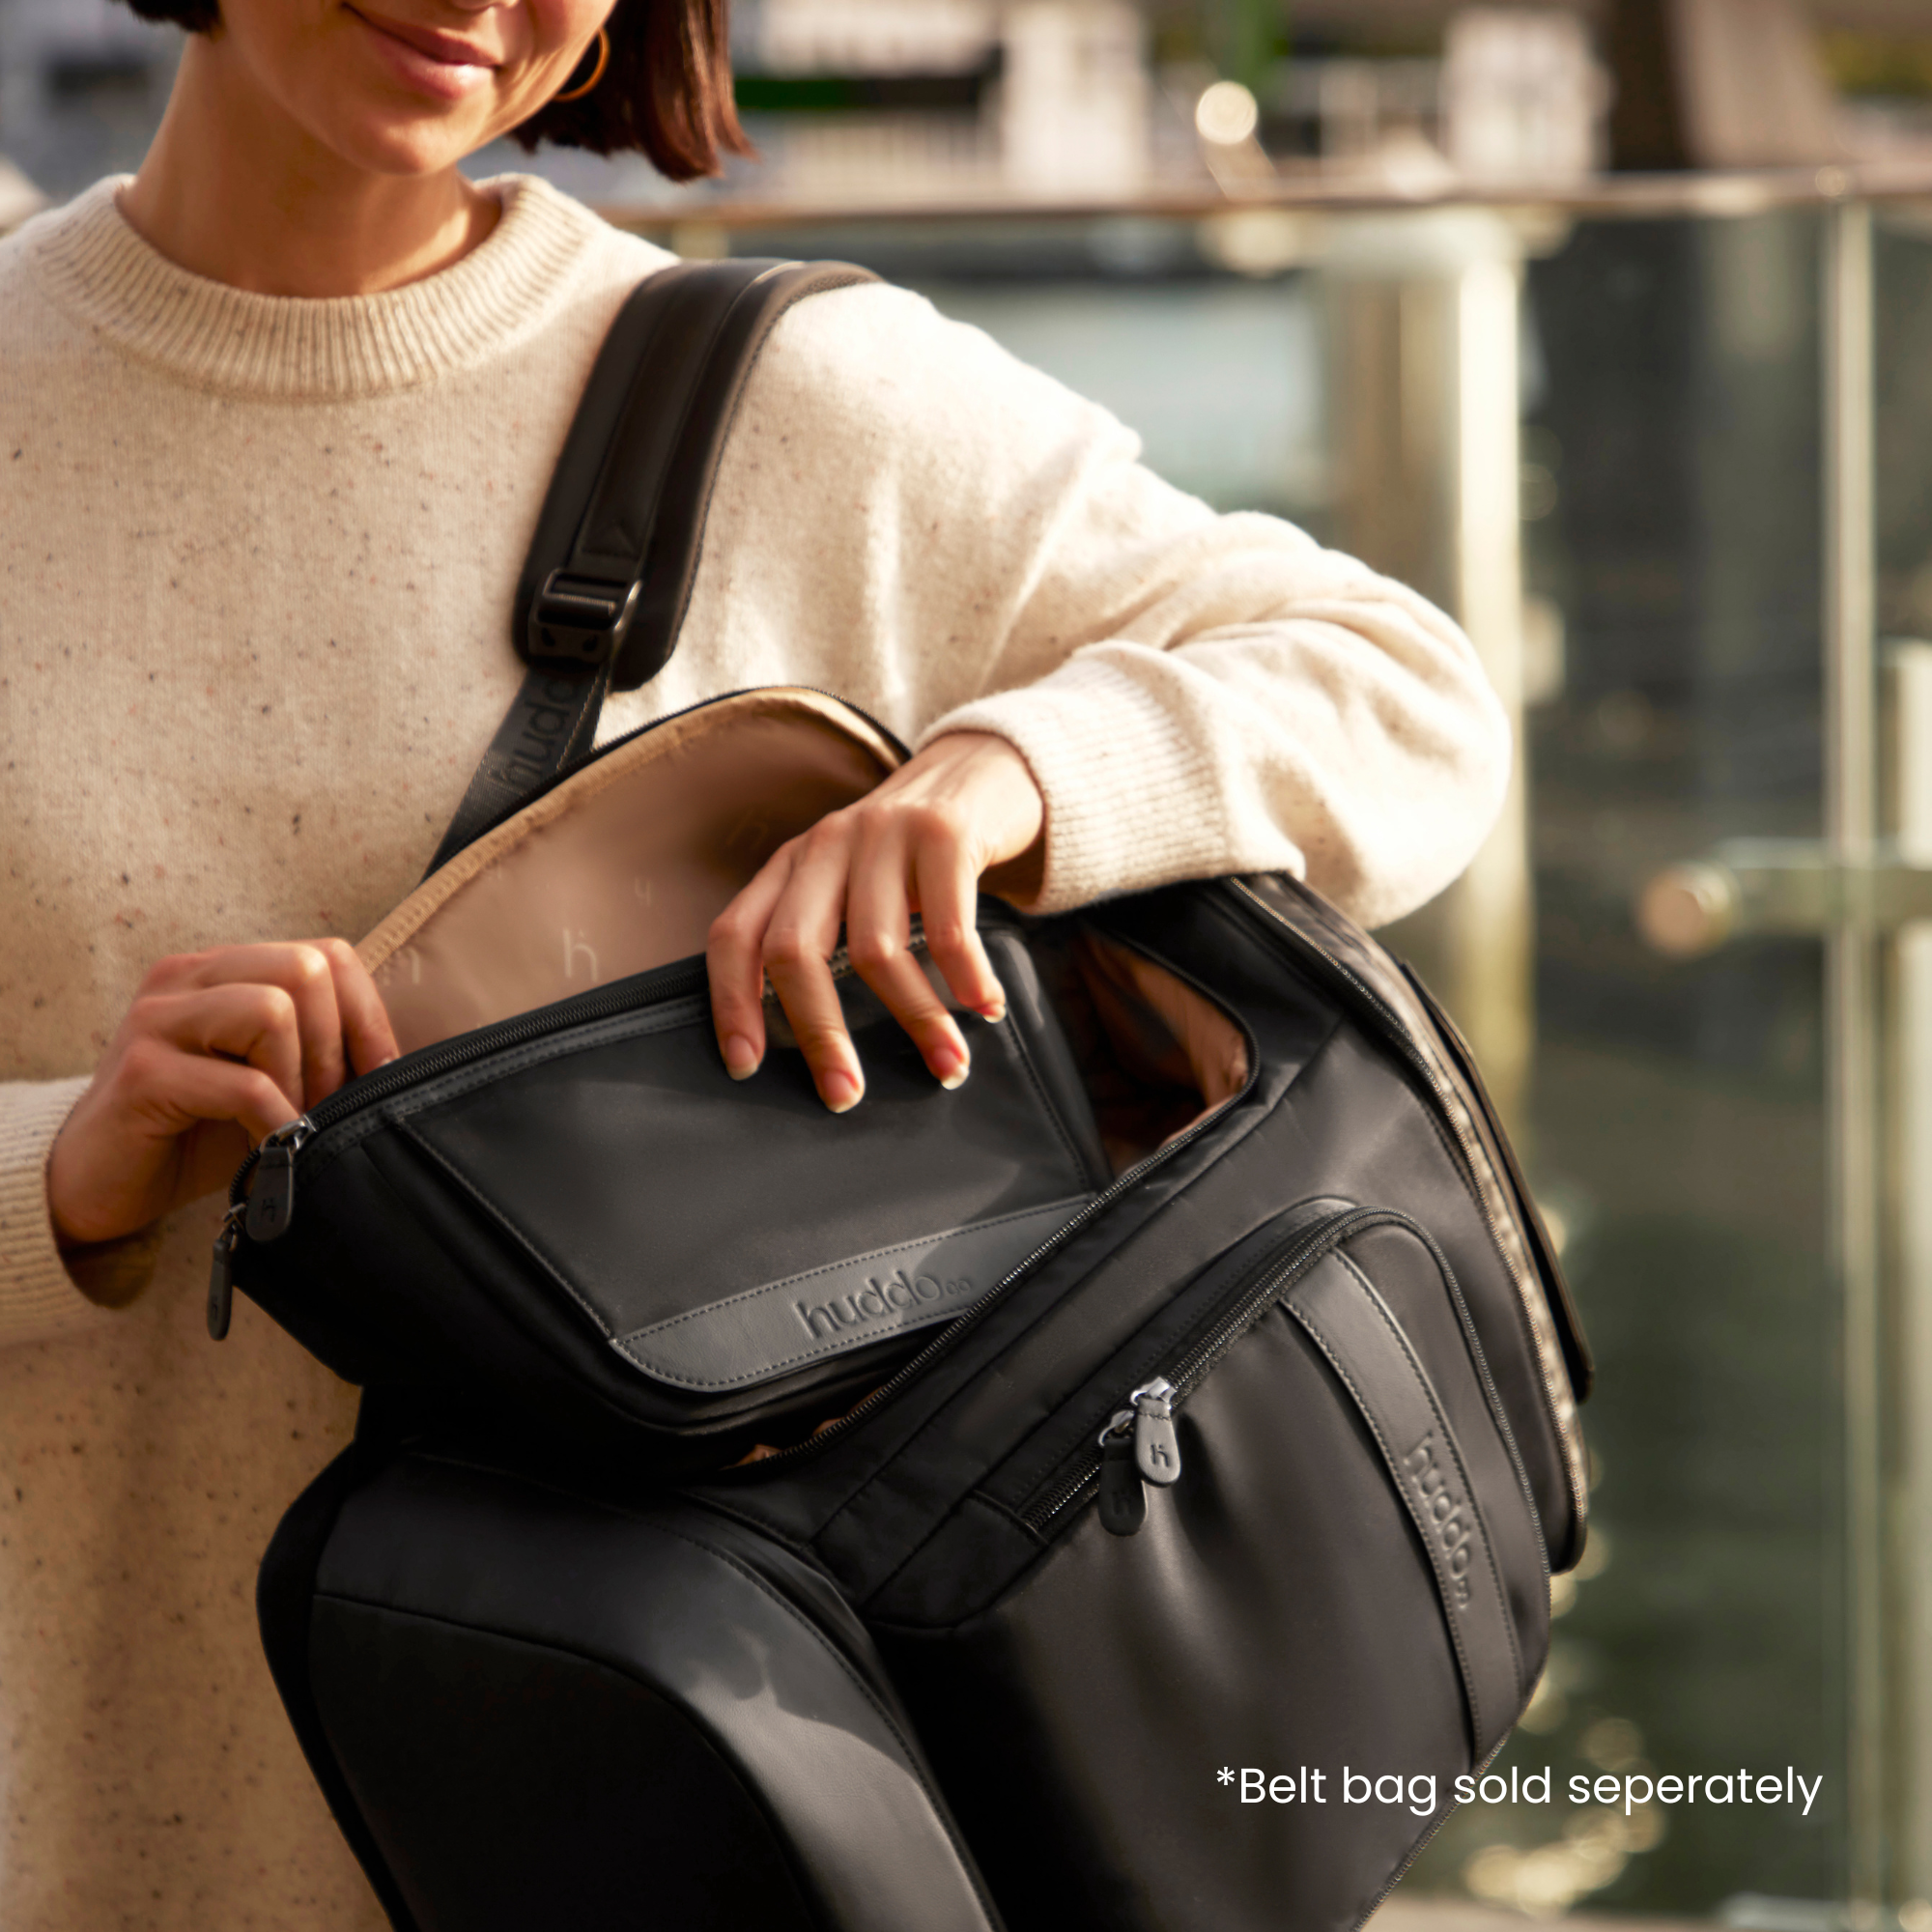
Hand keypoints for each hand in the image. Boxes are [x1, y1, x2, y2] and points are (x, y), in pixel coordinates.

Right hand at [47, 939, 398, 1251]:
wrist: (95, 1184)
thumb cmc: (194, 1131)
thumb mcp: (267, 1077)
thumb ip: (317, 1052)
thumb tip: (402, 1064)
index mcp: (222, 969)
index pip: (327, 954)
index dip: (367, 1016)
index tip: (376, 1077)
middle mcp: (186, 979)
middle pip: (306, 969)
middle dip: (336, 1046)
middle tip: (326, 1105)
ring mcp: (158, 1021)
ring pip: (273, 1011)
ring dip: (303, 1078)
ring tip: (295, 1122)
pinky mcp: (143, 1074)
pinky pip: (243, 1084)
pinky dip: (274, 1120)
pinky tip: (268, 1146)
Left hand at [706, 732, 1045, 1110]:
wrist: (983, 769)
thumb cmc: (913, 854)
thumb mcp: (852, 883)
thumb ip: (828, 937)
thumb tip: (822, 1047)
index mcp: (790, 864)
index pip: (735, 935)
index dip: (731, 1003)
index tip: (745, 1066)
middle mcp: (825, 844)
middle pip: (795, 949)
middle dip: (819, 1031)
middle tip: (846, 1094)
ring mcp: (883, 833)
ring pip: (877, 948)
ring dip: (916, 1018)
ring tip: (948, 1065)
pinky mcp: (944, 832)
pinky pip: (948, 925)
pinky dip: (967, 978)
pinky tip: (986, 1008)